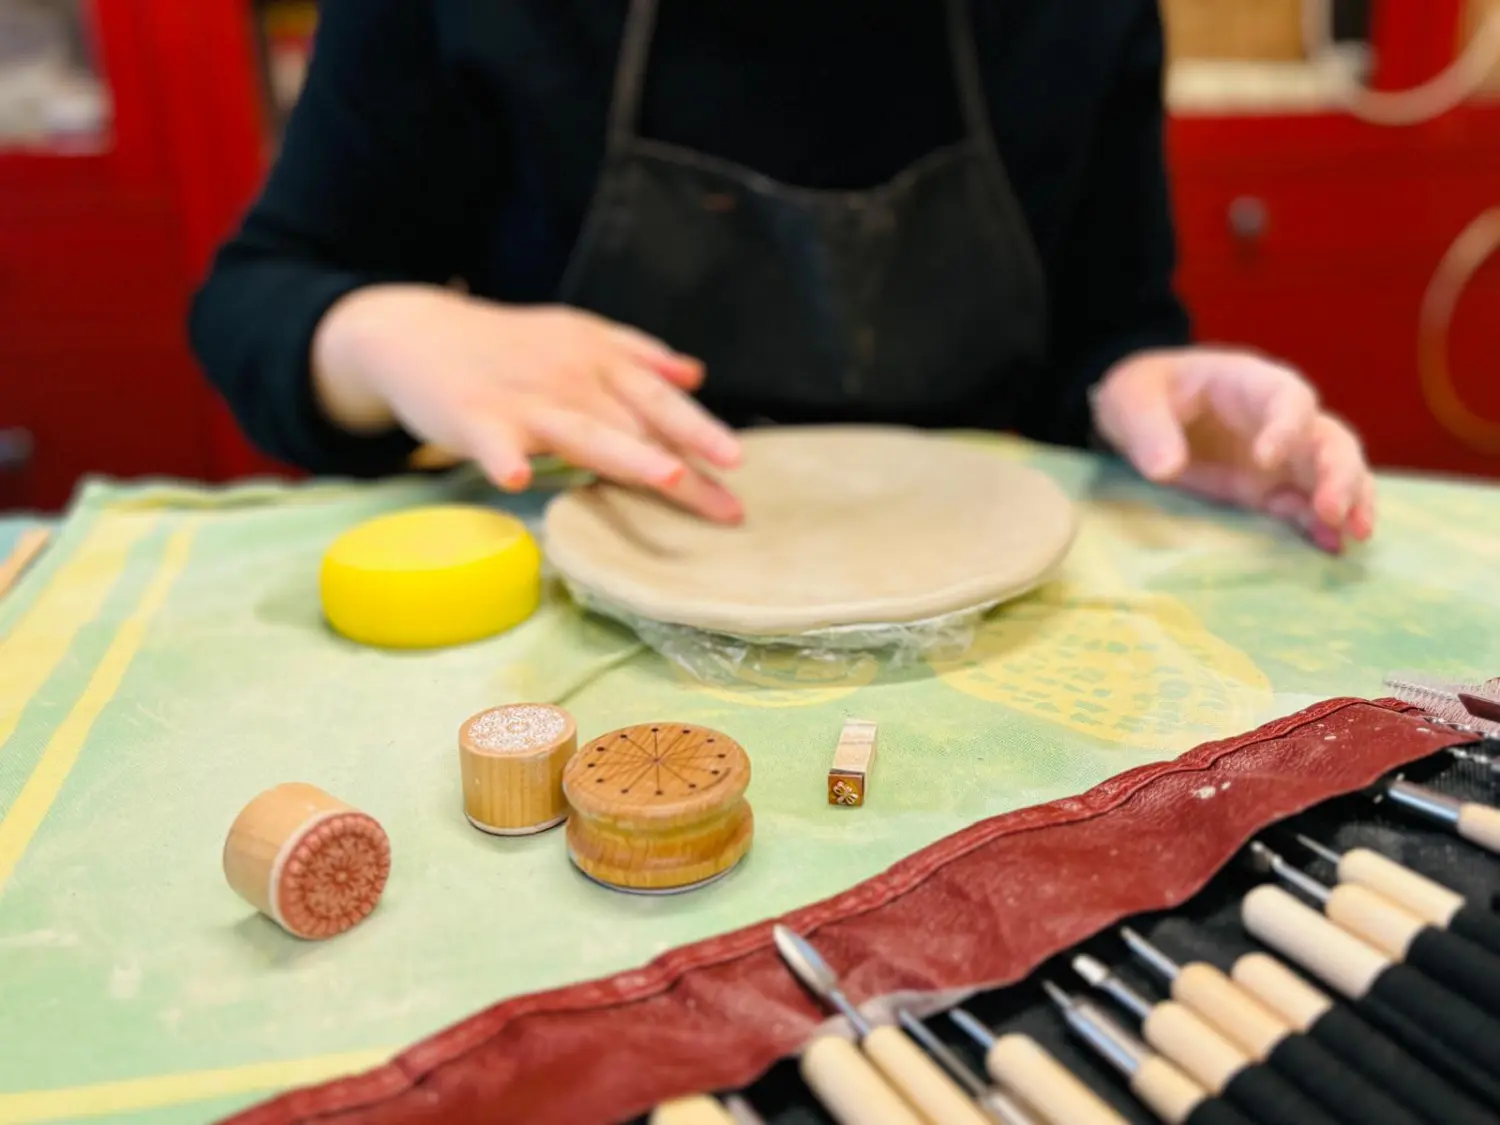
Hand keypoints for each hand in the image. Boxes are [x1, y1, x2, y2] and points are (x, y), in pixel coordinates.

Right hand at [312, 284, 743, 521]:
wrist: (416, 331)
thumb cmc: (507, 346)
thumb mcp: (577, 336)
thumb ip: (638, 356)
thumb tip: (695, 375)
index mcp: (600, 361)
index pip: (661, 403)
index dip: (702, 432)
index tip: (739, 465)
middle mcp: (572, 378)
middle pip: (638, 426)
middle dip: (686, 461)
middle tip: (726, 501)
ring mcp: (524, 400)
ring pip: (585, 431)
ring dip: (628, 455)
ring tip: (668, 478)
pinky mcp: (474, 418)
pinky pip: (491, 441)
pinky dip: (502, 456)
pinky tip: (513, 480)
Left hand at [1089, 347, 1374, 551]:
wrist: (1140, 414)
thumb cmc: (1143, 392)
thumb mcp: (1132, 401)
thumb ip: (1148, 430)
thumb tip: (1165, 469)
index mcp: (1251, 383)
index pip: (1288, 398)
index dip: (1287, 427)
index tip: (1265, 460)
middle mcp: (1279, 420)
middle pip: (1328, 439)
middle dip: (1338, 474)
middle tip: (1332, 511)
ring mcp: (1280, 457)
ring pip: (1333, 474)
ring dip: (1348, 502)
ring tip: (1352, 535)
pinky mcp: (1267, 490)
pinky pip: (1305, 506)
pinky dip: (1320, 526)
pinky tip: (1331, 548)